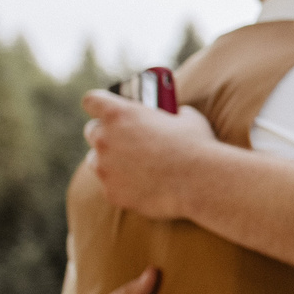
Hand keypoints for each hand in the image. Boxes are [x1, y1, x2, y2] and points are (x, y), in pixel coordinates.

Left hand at [83, 92, 219, 219]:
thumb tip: (172, 116)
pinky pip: (111, 186)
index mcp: (120, 114)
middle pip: (92, 131)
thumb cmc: (197, 146)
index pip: (92, 101)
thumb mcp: (187, 118)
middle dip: (107, 134)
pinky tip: (147, 186)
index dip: (100, 104)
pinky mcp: (112, 192)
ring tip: (137, 166)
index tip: (107, 109)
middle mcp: (105, 139)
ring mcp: (105, 168)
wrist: (201, 183)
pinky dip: (124, 186)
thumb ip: (170, 114)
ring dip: (110, 161)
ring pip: (96, 160)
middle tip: (126, 139)